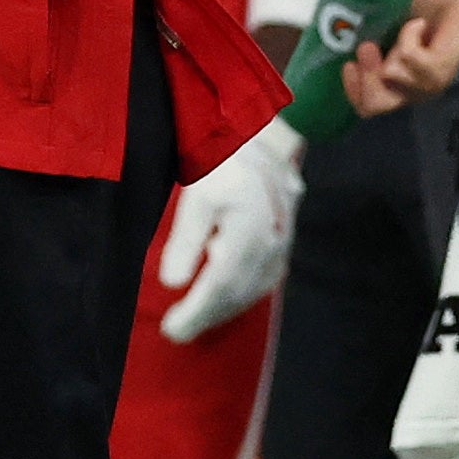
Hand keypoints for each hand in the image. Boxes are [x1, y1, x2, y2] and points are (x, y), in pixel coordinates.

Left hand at [155, 126, 299, 339]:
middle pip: (239, 292)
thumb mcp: (196, 195)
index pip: (220, 286)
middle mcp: (275, 240)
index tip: (171, 331)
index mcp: (252, 231)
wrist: (252, 126)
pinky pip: (268, 274)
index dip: (196, 313)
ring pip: (256, 286)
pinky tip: (227, 299)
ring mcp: (285, 238)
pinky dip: (244, 292)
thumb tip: (173, 283)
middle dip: (208, 315)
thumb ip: (185, 240)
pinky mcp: (287, 234)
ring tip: (197, 320)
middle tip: (178, 332)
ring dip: (226, 308)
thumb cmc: (220, 158)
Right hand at [344, 0, 458, 116]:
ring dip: (391, 46)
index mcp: (399, 85)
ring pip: (389, 77)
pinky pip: (408, 57)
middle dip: (363, 78)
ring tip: (404, 28)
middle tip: (366, 47)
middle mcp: (413, 90)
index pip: (368, 107)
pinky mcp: (440, 71)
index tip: (347, 64)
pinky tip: (418, 25)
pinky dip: (407, 35)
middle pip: (373, 106)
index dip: (352, 90)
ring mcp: (428, 84)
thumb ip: (366, 32)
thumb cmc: (428, 12)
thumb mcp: (388, 23)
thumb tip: (336, 28)